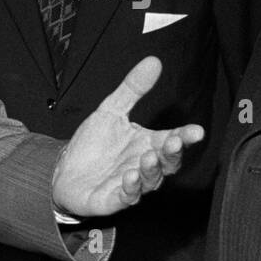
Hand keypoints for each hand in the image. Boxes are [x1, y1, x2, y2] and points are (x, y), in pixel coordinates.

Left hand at [52, 56, 204, 218]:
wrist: (64, 171)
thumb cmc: (93, 145)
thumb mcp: (111, 110)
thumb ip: (133, 88)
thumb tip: (153, 61)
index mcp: (148, 144)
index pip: (173, 140)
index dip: (185, 137)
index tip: (197, 131)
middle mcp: (143, 165)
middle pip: (167, 162)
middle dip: (173, 153)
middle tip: (175, 141)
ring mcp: (130, 184)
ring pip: (150, 181)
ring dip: (152, 170)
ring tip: (149, 157)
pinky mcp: (112, 200)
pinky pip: (126, 197)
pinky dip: (130, 189)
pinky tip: (129, 176)